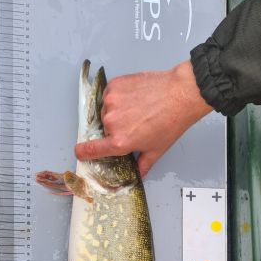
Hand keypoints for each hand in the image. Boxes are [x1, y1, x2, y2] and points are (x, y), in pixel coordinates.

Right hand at [75, 60, 212, 177]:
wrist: (180, 94)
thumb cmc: (170, 123)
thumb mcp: (156, 150)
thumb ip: (142, 166)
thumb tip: (137, 175)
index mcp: (119, 142)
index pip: (91, 149)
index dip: (84, 152)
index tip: (81, 152)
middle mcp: (111, 122)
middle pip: (104, 129)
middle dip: (115, 129)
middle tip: (134, 125)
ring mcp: (111, 101)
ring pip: (106, 111)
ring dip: (116, 112)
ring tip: (137, 110)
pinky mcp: (114, 86)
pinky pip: (109, 94)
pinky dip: (118, 97)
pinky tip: (134, 99)